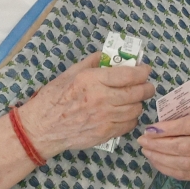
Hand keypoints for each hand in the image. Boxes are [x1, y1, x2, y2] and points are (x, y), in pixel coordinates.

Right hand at [19, 52, 154, 156]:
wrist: (41, 128)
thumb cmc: (53, 98)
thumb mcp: (70, 73)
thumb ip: (92, 61)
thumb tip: (109, 55)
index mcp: (93, 80)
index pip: (129, 75)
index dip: (143, 72)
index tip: (145, 70)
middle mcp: (101, 98)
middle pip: (137, 93)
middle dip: (147, 88)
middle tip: (147, 86)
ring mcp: (104, 118)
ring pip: (135, 109)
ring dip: (139, 103)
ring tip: (134, 100)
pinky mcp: (104, 133)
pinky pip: (128, 125)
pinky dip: (131, 118)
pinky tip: (125, 114)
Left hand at [137, 109, 189, 180]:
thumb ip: (180, 117)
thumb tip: (156, 126)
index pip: (187, 126)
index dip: (167, 129)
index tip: (150, 129)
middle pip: (183, 146)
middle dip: (159, 144)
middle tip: (143, 141)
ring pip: (181, 162)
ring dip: (159, 157)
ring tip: (146, 151)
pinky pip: (181, 173)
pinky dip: (165, 168)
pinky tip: (154, 161)